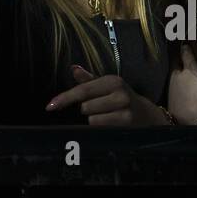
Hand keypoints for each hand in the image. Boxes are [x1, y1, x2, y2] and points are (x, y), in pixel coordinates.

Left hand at [45, 64, 168, 125]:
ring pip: (92, 119)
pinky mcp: (127, 124)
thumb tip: (73, 68)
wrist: (147, 115)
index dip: (65, 98)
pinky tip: (111, 124)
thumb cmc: (121, 98)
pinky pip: (101, 129)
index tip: (50, 106)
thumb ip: (88, 80)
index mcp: (112, 81)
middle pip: (85, 107)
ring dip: (94, 120)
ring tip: (107, 116)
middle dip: (87, 109)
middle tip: (100, 108)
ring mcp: (124, 110)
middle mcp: (119, 94)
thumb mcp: (107, 86)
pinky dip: (101, 128)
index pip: (82, 90)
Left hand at [167, 45, 196, 124]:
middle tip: (187, 54)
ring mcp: (173, 91)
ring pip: (178, 78)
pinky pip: (180, 87)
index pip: (175, 58)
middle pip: (176, 68)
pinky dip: (183, 82)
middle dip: (180, 62)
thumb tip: (183, 45)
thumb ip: (188, 59)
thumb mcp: (193, 73)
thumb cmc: (192, 92)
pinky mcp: (178, 101)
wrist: (191, 118)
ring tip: (189, 67)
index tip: (182, 43)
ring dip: (182, 73)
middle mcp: (171, 80)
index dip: (179, 51)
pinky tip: (187, 83)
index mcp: (173, 72)